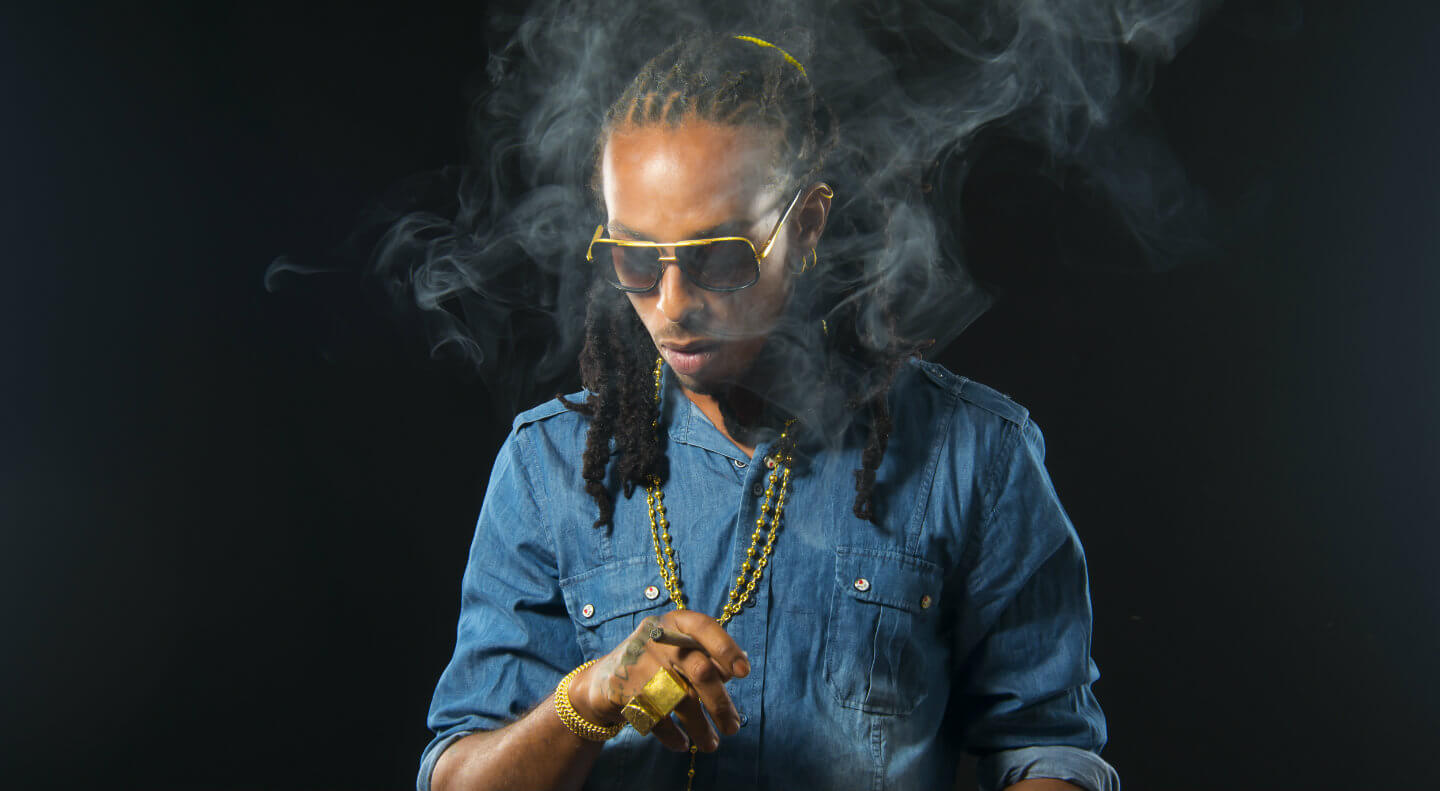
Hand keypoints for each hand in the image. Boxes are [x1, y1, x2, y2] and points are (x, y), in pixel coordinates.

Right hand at [569, 610, 749, 752]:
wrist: (605, 678)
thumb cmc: (656, 662)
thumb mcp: (678, 648)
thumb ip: (705, 655)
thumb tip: (737, 670)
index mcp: (675, 623)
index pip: (704, 628)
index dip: (727, 649)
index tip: (744, 673)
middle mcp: (658, 640)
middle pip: (700, 671)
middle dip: (720, 704)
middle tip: (732, 728)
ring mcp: (641, 665)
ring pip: (682, 701)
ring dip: (701, 728)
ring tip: (711, 745)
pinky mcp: (626, 691)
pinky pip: (659, 720)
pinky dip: (673, 737)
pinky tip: (683, 744)